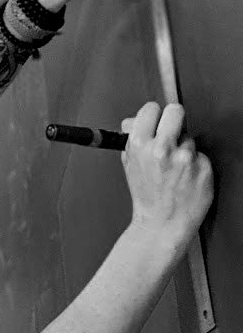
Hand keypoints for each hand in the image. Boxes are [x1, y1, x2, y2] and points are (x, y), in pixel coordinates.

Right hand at [120, 103, 212, 252]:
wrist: (162, 223)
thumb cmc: (147, 196)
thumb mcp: (130, 164)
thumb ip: (131, 138)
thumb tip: (134, 120)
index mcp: (140, 144)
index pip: (151, 109)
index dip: (154, 116)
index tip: (156, 123)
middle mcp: (162, 148)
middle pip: (175, 111)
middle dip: (174, 120)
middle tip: (172, 133)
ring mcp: (184, 158)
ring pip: (189, 137)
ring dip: (184, 149)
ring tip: (176, 167)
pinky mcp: (203, 167)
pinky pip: (201, 155)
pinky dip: (196, 164)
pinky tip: (187, 177)